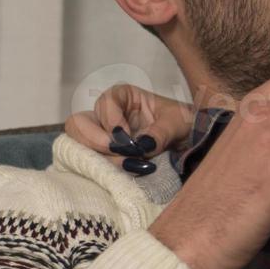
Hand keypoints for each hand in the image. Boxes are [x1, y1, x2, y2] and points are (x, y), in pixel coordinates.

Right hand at [65, 84, 194, 163]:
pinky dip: (102, 169)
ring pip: (79, 145)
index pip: (104, 102)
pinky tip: (125, 171)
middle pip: (79, 123)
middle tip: (120, 154)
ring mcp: (102, 136)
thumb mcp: (176, 123)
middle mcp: (107, 115)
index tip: (127, 139)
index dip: (111, 121)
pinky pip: (90, 162)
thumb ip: (160, 132)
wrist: (190, 141)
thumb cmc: (183, 123)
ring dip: (98, 157)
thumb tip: (142, 146)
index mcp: (123, 96)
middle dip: (95, 141)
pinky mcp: (105, 156)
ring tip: (128, 165)